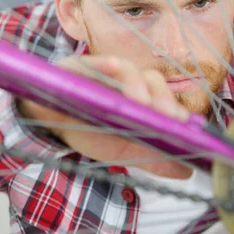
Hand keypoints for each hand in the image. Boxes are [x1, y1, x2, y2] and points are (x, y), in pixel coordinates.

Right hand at [18, 55, 192, 178]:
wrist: (48, 124)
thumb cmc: (88, 131)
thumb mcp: (122, 150)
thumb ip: (152, 159)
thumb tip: (186, 172)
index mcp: (138, 96)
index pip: (161, 94)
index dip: (174, 106)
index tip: (183, 123)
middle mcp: (124, 80)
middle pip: (150, 79)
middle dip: (161, 97)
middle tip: (166, 116)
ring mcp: (102, 70)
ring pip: (127, 69)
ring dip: (136, 83)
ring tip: (140, 101)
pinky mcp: (77, 65)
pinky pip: (93, 61)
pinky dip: (106, 64)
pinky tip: (112, 66)